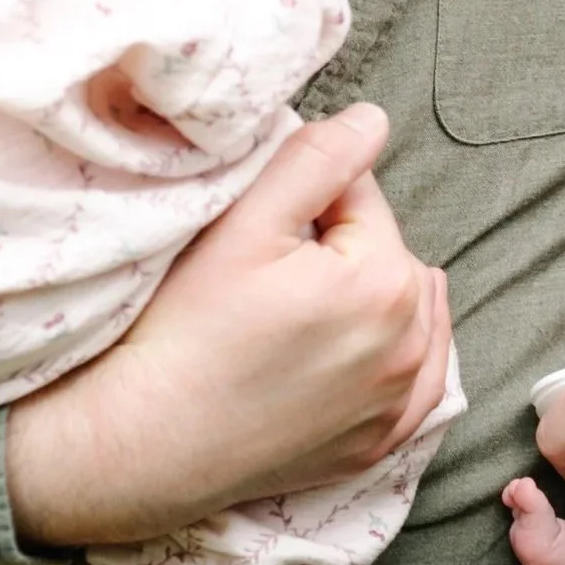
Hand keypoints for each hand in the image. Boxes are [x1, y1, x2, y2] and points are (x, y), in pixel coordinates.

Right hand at [4, 106, 449, 550]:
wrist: (147, 441)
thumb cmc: (188, 328)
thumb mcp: (245, 224)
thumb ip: (316, 160)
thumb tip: (374, 120)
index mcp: (386, 280)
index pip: (362, 199)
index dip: (307, 202)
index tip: (260, 232)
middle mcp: (411, 345)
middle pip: (388, 256)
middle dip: (344, 250)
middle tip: (270, 277)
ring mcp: (398, 403)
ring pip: (409, 315)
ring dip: (373, 301)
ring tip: (301, 314)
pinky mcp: (379, 444)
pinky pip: (417, 385)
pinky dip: (395, 361)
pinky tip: (356, 353)